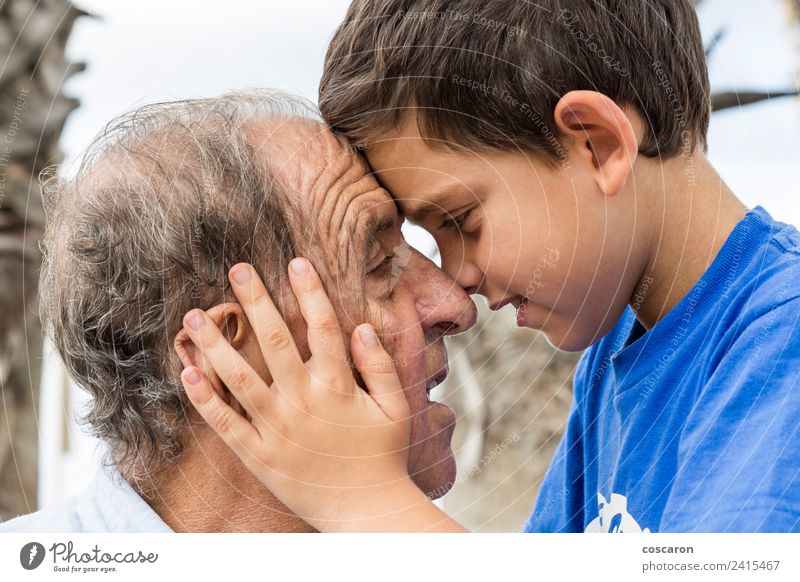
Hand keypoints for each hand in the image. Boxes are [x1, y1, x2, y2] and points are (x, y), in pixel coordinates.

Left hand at [178, 258, 429, 530]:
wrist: (364, 510)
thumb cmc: (382, 456)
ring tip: (194, 316)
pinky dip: (205, 399)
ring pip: (239, 378)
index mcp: (337, 387)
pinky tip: (187, 371)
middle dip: (255, 301)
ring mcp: (277, 429)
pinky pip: (226, 423)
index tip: (296, 262)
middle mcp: (303, 402)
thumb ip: (379, 366)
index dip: (309, 291)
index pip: (322, 327)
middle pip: (275, 341)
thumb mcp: (395, 408)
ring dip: (215, 344)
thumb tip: (362, 327)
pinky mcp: (258, 455)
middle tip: (237, 269)